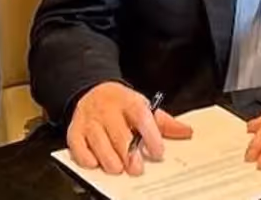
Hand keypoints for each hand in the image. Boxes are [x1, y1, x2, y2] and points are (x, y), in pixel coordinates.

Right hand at [66, 81, 192, 175]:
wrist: (94, 91)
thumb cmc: (123, 105)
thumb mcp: (145, 107)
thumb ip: (165, 123)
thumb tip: (186, 132)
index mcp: (129, 101)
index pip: (141, 117)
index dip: (150, 136)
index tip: (157, 152)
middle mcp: (108, 110)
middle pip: (119, 133)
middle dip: (128, 154)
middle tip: (137, 168)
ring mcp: (90, 120)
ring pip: (98, 141)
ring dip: (109, 158)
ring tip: (118, 169)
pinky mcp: (75, 130)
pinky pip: (77, 145)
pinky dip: (85, 156)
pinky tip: (95, 163)